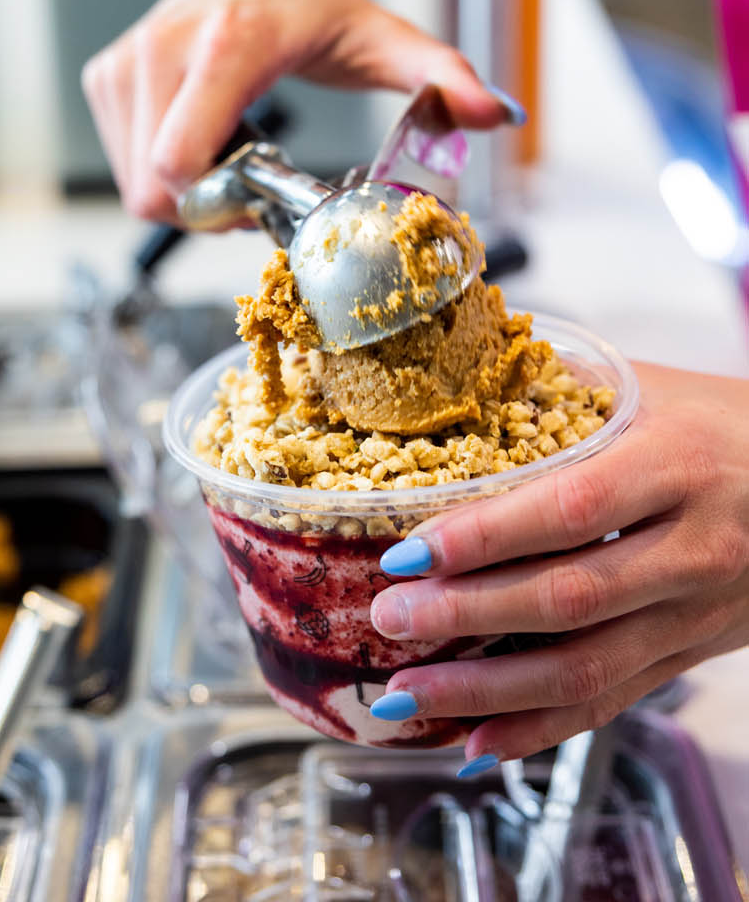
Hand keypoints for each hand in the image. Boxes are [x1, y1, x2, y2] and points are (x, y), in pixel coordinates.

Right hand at [81, 0, 515, 221]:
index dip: (218, 208)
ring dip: (185, 189)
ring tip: (233, 149)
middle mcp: (160, 51)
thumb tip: (497, 114)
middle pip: (155, 190)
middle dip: (205, 208)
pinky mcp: (105, 77)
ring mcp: (123, 64)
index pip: (179, 164)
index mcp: (226, 47)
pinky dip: (160, 166)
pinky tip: (204, 132)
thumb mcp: (385, 36)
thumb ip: (442, 76)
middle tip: (254, 180)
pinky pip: (122, 160)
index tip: (264, 193)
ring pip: (135, 182)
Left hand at [369, 363, 748, 765]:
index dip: (486, 538)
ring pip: (587, 668)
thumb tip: (453, 365)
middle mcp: (694, 547)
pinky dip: (540, 729)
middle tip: (390, 617)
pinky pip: (613, 700)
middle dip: (466, 617)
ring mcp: (697, 613)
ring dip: (486, 692)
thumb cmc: (723, 425)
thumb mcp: (651, 388)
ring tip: (404, 694)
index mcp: (677, 466)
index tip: (409, 552)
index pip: (570, 509)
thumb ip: (558, 384)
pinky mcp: (691, 654)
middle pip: (570, 598)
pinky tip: (475, 738)